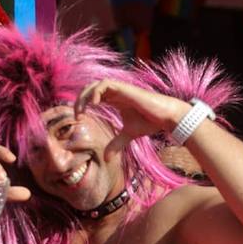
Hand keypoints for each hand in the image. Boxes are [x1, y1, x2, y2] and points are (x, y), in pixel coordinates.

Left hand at [74, 79, 190, 142]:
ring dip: (86, 95)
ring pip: (96, 84)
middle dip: (81, 99)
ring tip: (82, 110)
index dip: (83, 104)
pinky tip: (95, 104)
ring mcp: (120, 89)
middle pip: (91, 88)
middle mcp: (116, 92)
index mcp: (115, 99)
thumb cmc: (150, 122)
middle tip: (77, 115)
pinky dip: (97, 91)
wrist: (165, 118)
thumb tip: (106, 159)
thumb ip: (116, 144)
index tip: (79, 118)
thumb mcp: (128, 135)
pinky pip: (106, 84)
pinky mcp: (125, 88)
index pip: (93, 96)